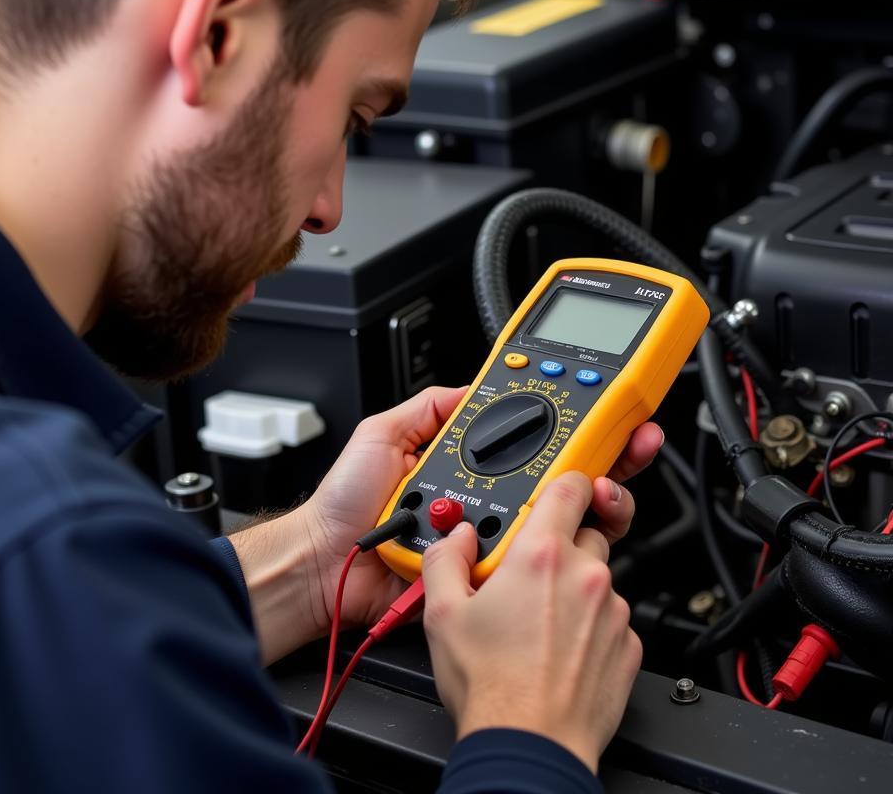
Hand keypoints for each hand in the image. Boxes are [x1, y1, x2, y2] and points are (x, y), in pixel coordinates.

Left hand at [302, 391, 663, 635]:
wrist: (328, 563)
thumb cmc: (347, 504)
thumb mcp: (383, 432)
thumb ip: (429, 406)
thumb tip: (475, 386)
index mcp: (467, 459)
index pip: (527, 434)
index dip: (565, 420)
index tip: (601, 404)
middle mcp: (488, 495)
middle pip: (559, 474)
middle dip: (604, 455)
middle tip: (629, 440)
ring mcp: (491, 533)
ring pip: (562, 518)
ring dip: (595, 497)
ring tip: (602, 481)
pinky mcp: (490, 572)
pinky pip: (534, 558)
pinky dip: (564, 541)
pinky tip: (575, 523)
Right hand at [421, 472, 642, 774]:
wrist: (530, 745)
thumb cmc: (491, 686)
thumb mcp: (442, 613)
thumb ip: (446, 559)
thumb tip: (456, 539)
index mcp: (540, 555)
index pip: (569, 488)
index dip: (563, 483)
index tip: (555, 492)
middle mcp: (585, 575)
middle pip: (583, 534)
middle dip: (557, 547)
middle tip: (527, 577)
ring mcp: (612, 611)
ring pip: (597, 579)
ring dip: (574, 589)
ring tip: (540, 624)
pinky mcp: (629, 647)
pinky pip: (611, 619)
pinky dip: (591, 626)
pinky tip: (561, 650)